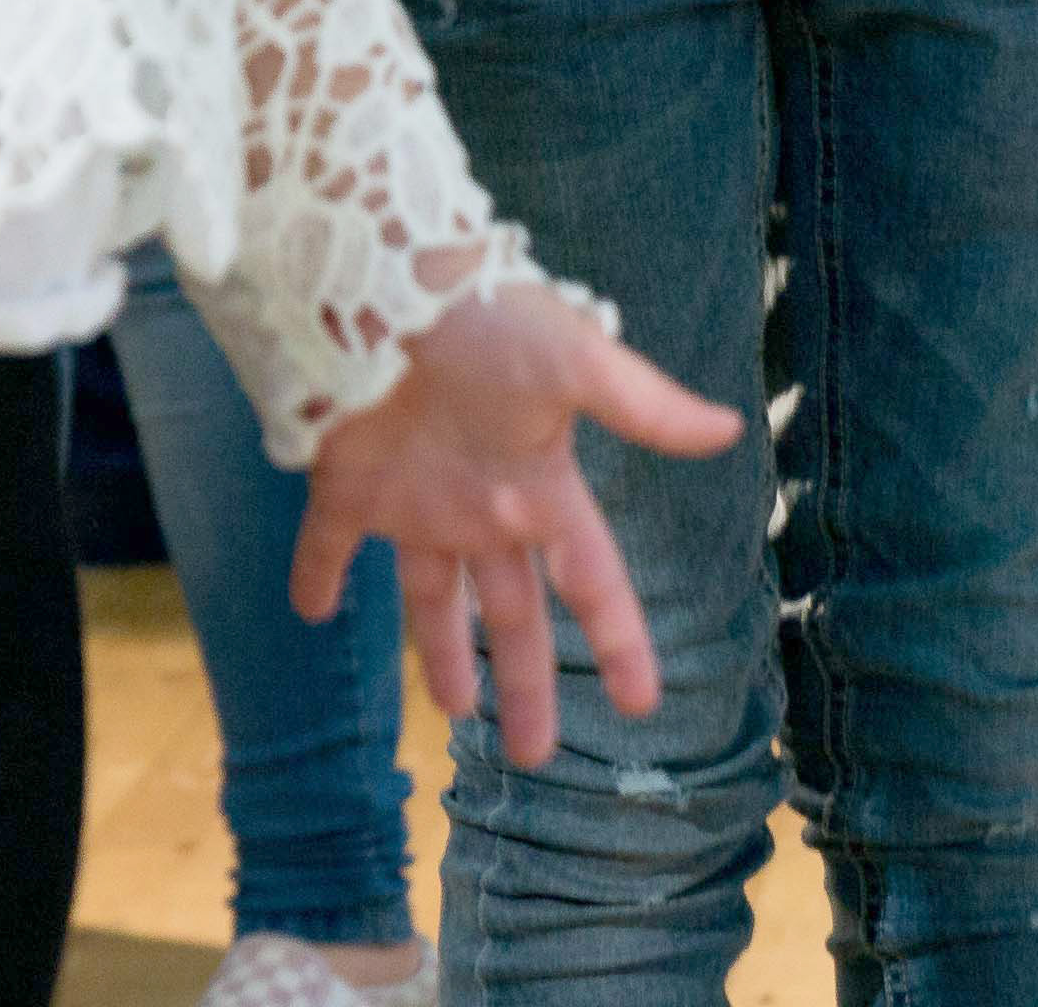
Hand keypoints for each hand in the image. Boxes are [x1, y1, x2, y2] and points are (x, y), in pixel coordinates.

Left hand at [295, 282, 741, 763]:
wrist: (385, 281)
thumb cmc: (488, 319)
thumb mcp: (577, 362)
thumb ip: (644, 407)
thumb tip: (727, 430)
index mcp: (540, 487)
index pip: (591, 581)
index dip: (619, 641)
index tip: (642, 705)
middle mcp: (483, 507)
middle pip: (513, 616)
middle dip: (530, 684)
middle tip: (538, 755)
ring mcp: (415, 500)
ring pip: (431, 600)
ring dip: (440, 657)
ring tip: (455, 715)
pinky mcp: (348, 483)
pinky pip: (327, 544)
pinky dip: (316, 577)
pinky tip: (310, 611)